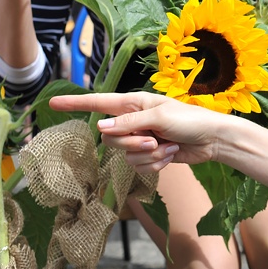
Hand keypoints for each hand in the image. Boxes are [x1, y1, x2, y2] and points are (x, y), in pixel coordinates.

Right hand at [49, 92, 227, 173]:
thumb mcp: (160, 117)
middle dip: (133, 144)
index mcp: (135, 104)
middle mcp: (134, 122)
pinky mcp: (151, 156)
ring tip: (168, 147)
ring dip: (149, 156)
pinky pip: (139, 167)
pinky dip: (156, 165)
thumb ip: (130, 124)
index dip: (76, 103)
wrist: (213, 140)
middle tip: (154, 140)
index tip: (54, 101)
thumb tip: (100, 129)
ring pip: (126, 156)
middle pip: (111, 139)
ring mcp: (142, 139)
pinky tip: (171, 155)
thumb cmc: (191, 120)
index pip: (99, 103)